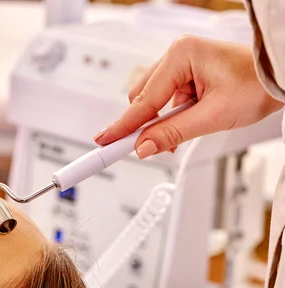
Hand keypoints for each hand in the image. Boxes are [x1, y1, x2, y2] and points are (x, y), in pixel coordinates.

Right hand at [92, 36, 284, 158]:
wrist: (282, 79)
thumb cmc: (258, 85)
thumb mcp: (214, 116)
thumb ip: (173, 133)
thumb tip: (143, 147)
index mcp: (181, 55)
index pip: (143, 100)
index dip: (123, 126)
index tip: (104, 143)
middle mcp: (177, 56)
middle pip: (142, 99)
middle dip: (145, 125)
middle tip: (143, 149)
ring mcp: (181, 65)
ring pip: (152, 101)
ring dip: (160, 123)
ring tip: (181, 135)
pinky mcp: (185, 76)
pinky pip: (165, 101)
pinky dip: (169, 118)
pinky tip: (182, 126)